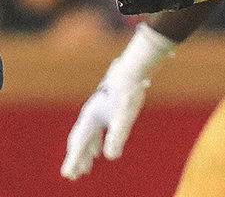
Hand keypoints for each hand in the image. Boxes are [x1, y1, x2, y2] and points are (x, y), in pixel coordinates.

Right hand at [61, 24, 174, 179]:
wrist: (133, 70)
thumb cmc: (128, 92)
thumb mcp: (124, 116)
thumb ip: (117, 136)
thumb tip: (111, 156)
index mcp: (91, 118)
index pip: (79, 144)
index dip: (73, 160)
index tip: (68, 175)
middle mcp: (90, 117)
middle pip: (80, 143)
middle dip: (77, 160)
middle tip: (74, 176)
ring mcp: (97, 114)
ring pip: (88, 138)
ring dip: (86, 154)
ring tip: (85, 169)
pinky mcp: (106, 112)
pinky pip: (96, 133)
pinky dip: (95, 145)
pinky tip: (99, 152)